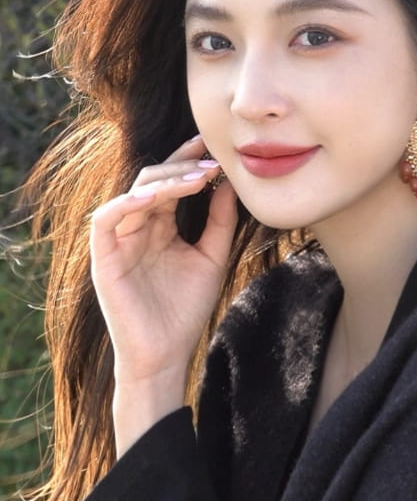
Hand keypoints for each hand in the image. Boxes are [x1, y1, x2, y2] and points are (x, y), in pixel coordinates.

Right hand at [90, 135, 236, 389]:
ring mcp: (120, 241)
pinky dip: (127, 204)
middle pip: (152, 181)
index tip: (213, 147)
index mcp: (161, 227)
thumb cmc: (187, 308)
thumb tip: (230, 183)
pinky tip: (153, 198)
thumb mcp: (212, 257)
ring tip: (196, 178)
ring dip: (165, 182)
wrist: (167, 353)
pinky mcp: (104, 257)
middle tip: (211, 162)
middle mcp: (139, 228)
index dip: (188, 162)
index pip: (171, 183)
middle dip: (181, 167)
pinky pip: (106, 220)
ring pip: (134, 194)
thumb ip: (220, 221)